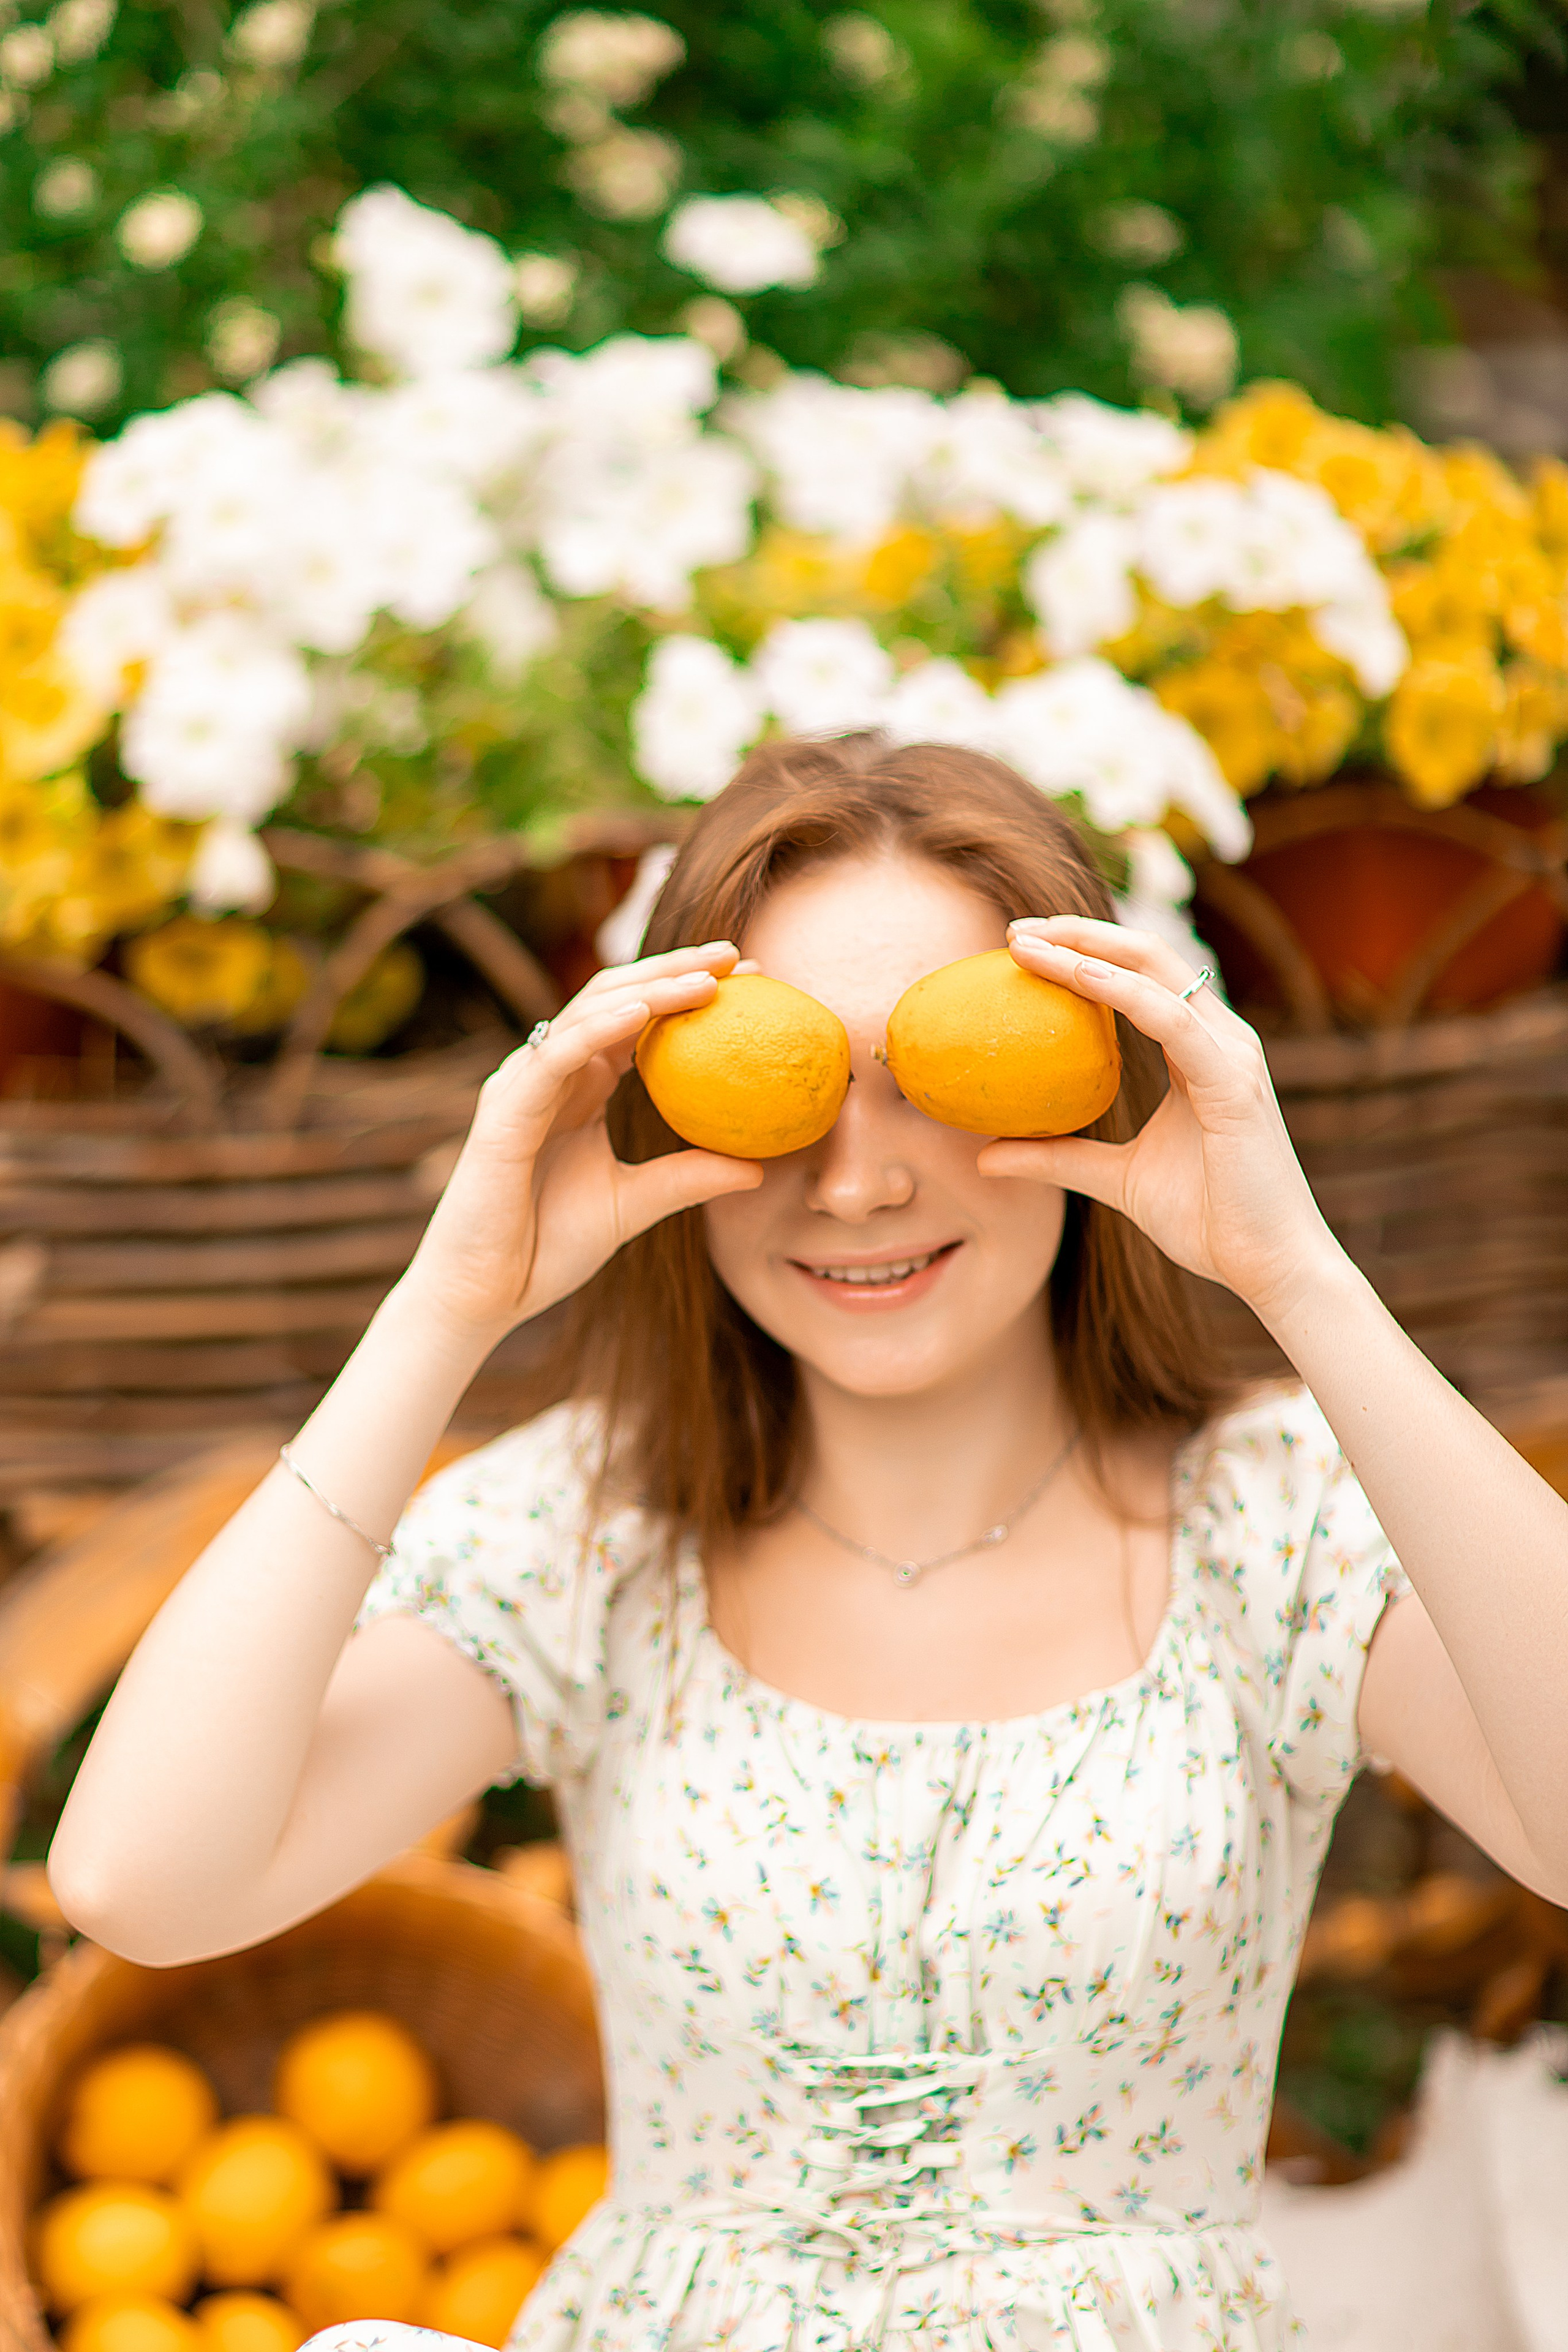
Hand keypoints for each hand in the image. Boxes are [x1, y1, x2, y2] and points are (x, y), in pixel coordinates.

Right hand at [400, 941, 760, 1345]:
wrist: (487, 1294)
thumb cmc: (548, 1248)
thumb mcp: (637, 1204)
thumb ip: (689, 1177)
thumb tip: (760, 1168)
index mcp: (580, 1086)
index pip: (638, 1020)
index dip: (688, 992)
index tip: (750, 980)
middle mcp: (551, 1073)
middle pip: (615, 997)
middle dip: (675, 968)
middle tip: (735, 955)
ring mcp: (525, 1085)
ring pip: (588, 1013)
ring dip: (650, 988)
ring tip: (707, 978)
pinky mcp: (505, 1109)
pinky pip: (555, 1056)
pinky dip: (598, 1029)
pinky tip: (643, 1012)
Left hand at [978, 917, 1340, 1325]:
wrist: (1269, 1266)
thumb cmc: (1209, 1220)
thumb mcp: (1114, 1180)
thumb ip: (1059, 1158)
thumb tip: (985, 1155)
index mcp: (1199, 1050)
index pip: (1141, 977)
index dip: (1083, 952)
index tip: (1018, 946)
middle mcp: (1221, 1039)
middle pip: (1148, 956)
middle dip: (1079, 933)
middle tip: (1014, 931)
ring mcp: (1232, 1056)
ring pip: (1158, 974)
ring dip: (1088, 950)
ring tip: (1027, 943)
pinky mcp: (1235, 1083)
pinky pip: (1174, 1020)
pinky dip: (1123, 992)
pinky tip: (1077, 975)